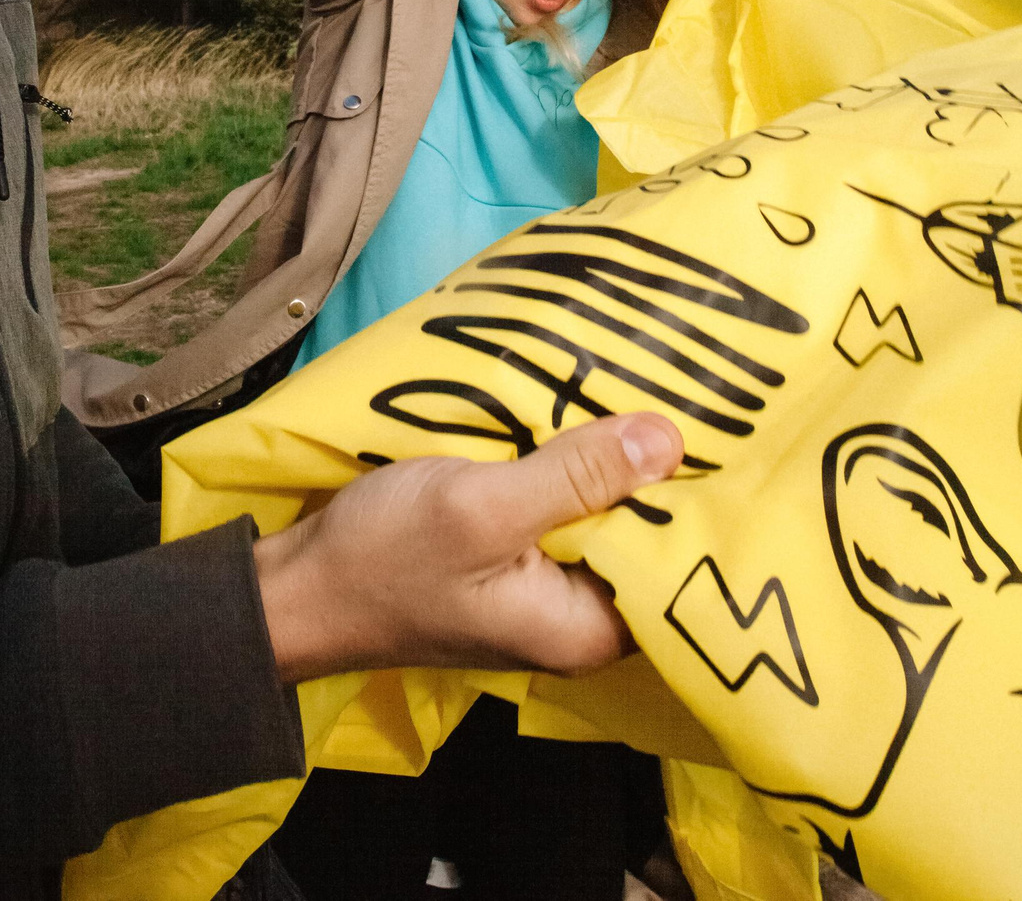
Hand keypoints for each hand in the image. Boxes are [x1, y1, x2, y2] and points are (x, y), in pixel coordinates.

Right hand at [254, 412, 685, 683]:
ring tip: (651, 391)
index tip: (725, 433)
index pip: (679, 567)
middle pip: (648, 541)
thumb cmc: (383, 557)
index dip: (701, 502)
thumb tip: (670, 439)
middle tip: (691, 393)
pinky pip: (568, 515)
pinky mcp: (517, 565)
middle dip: (660, 475)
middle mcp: (578, 621)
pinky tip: (588, 420)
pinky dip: (576, 473)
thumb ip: (577, 476)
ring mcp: (546, 593)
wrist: (296, 588)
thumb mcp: (482, 507)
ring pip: (607, 521)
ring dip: (616, 466)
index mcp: (585, 630)